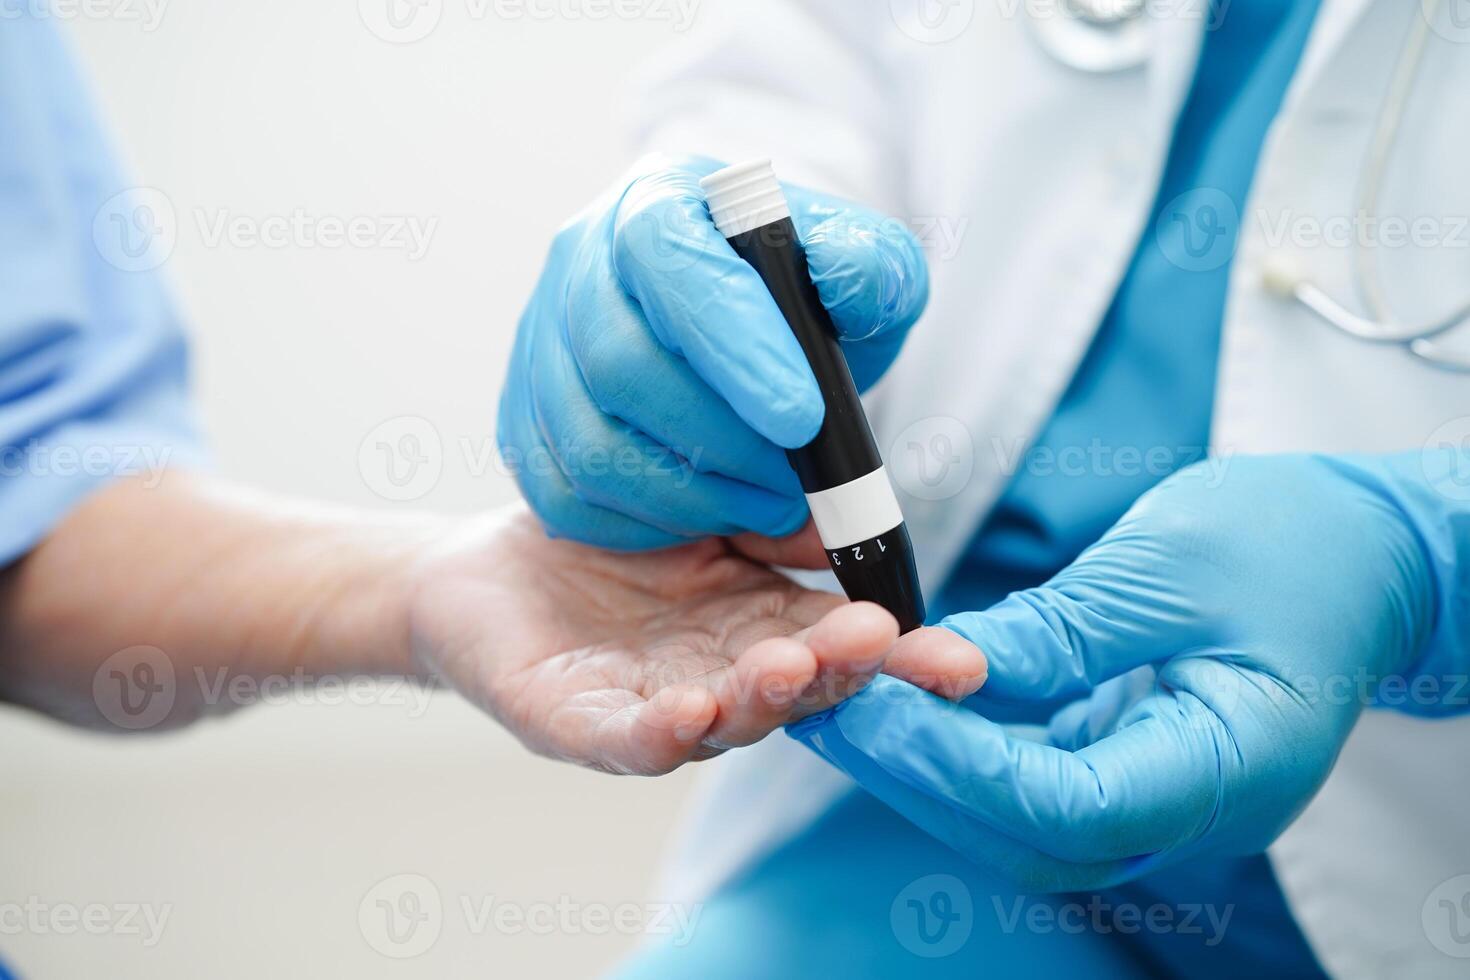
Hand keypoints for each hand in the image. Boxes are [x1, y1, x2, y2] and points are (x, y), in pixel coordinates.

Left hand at [410, 508, 983, 774]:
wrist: (485, 570)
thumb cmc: (603, 542)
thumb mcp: (704, 515)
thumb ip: (774, 523)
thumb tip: (851, 516)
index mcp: (757, 626)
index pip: (840, 645)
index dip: (901, 660)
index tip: (960, 661)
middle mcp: (718, 676)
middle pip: (794, 688)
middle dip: (840, 671)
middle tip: (880, 642)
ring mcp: (653, 707)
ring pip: (722, 718)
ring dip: (762, 697)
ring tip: (792, 663)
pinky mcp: (578, 723)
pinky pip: (625, 738)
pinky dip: (660, 732)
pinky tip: (689, 712)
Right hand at [499, 154, 928, 551]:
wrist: (747, 327)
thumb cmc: (803, 296)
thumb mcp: (863, 270)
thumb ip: (870, 269)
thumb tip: (846, 279)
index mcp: (658, 204)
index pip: (672, 264)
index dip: (732, 347)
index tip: (801, 419)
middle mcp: (580, 262)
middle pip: (619, 366)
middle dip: (719, 444)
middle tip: (794, 485)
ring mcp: (541, 342)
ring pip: (588, 443)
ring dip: (688, 497)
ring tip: (763, 505)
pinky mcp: (523, 415)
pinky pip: (561, 494)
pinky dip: (640, 527)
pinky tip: (703, 518)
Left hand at [790, 455, 1439, 889]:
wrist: (1368, 558)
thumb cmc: (1294, 545)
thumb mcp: (1172, 567)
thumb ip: (1061, 631)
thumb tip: (948, 666)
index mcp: (1225, 768)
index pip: (1064, 806)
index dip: (955, 762)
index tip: (872, 701)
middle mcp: (1191, 811)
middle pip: (1026, 834)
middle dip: (914, 773)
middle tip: (817, 705)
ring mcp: (1162, 800)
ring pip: (1019, 821)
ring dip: (925, 767)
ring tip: (837, 702)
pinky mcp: (1133, 769)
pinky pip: (1034, 782)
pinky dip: (963, 748)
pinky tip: (902, 702)